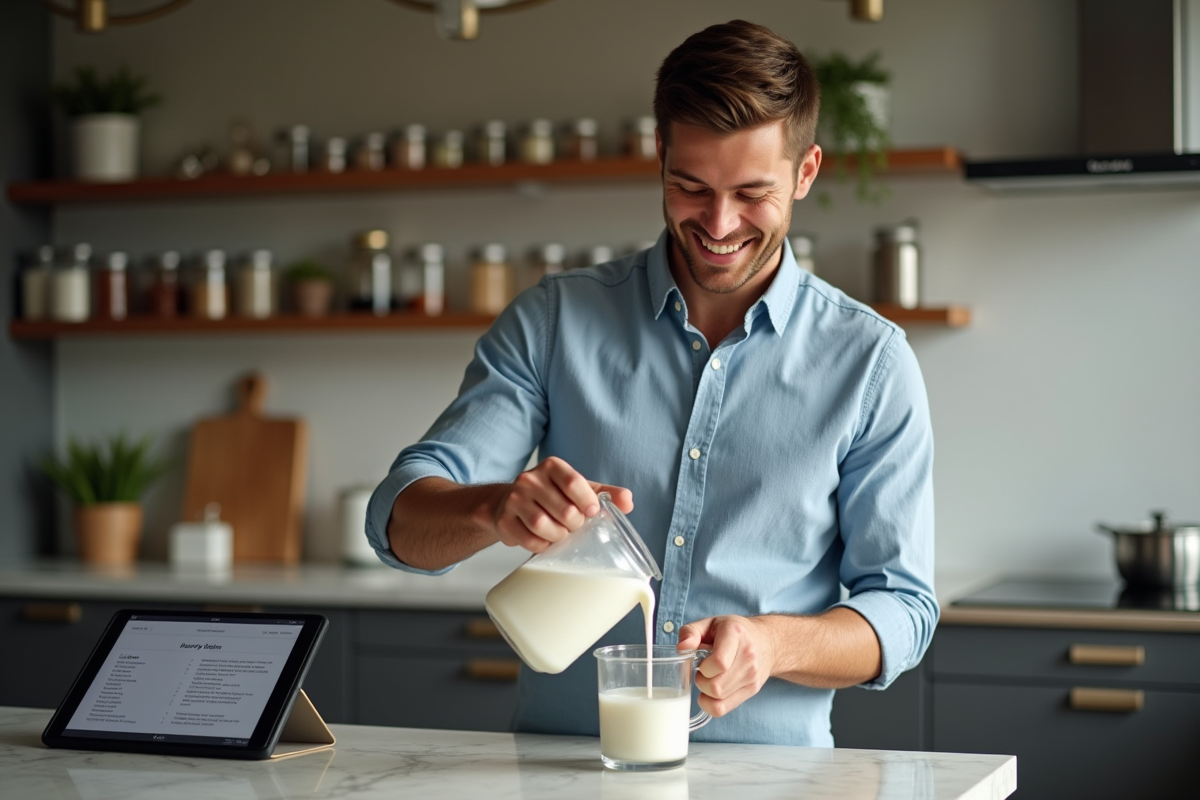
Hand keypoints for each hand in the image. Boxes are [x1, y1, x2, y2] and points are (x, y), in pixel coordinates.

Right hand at [491, 456, 632, 553]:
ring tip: (560, 533)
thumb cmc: (551, 496)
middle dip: (574, 524)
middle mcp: (530, 479)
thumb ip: (605, 495)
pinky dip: (542, 545)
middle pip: (563, 509)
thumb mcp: (579, 490)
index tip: (592, 513)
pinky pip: (529, 540)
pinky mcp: (504, 520)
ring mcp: (514, 499)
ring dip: (558, 536)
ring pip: (543, 525)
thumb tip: (628, 501)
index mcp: (552, 466)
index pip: (575, 482)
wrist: (509, 504)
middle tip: (573, 526)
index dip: (588, 502)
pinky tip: (544, 540)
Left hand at [676, 615, 776, 716]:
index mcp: (735, 635)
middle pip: (716, 686)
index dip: (703, 668)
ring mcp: (752, 675)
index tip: (701, 662)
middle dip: (701, 682)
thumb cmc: (733, 631)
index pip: (719, 663)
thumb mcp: (710, 623)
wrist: (767, 641)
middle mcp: (748, 657)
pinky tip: (712, 692)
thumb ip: (690, 632)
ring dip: (706, 692)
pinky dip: (712, 705)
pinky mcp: (752, 689)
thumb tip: (681, 648)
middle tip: (702, 671)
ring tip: (710, 678)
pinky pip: (724, 709)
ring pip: (719, 699)